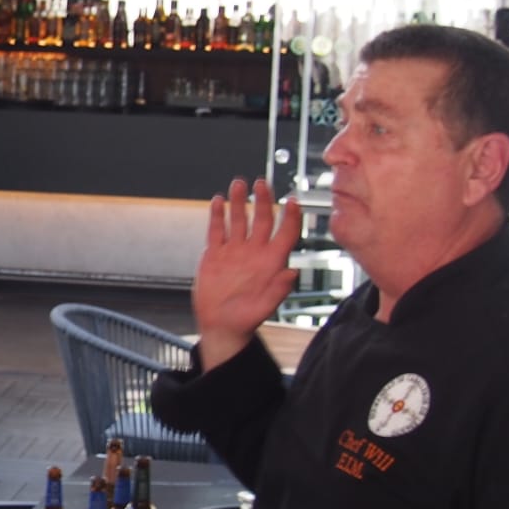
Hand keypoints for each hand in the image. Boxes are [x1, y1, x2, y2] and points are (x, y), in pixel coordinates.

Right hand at [193, 178, 303, 369]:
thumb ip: (278, 290)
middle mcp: (254, 252)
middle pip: (262, 220)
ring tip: (239, 184)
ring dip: (239, 202)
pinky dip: (217, 215)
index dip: (291, 217)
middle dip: (263, 200)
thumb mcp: (264, 308)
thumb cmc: (245, 319)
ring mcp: (234, 251)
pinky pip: (217, 230)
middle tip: (263, 183)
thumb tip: (292, 273)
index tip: (292, 201)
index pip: (286, 233)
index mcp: (271, 262)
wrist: (220, 325)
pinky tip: (218, 200)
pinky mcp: (215, 254)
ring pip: (238, 220)